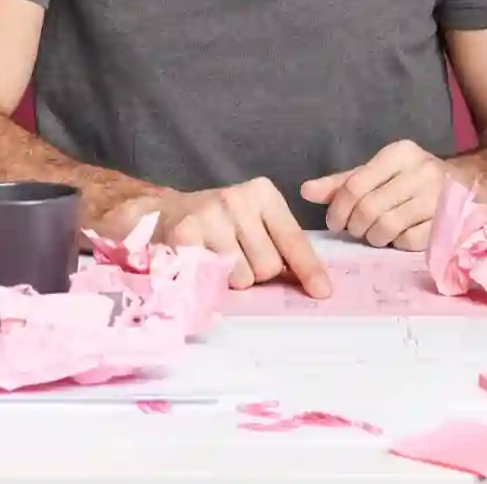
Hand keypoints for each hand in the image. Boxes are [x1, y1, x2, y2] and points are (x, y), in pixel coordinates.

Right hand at [114, 178, 331, 297]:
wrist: (164, 213)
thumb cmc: (219, 223)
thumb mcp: (254, 222)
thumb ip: (281, 246)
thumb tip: (315, 286)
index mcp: (262, 194)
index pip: (293, 239)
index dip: (308, 269)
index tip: (322, 292)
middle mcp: (238, 199)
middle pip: (269, 266)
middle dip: (258, 274)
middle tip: (240, 259)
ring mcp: (210, 216)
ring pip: (242, 277)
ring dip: (233, 279)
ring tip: (219, 260)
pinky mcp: (185, 235)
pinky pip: (213, 279)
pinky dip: (210, 281)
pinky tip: (203, 265)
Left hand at [300, 140, 486, 250]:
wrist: (473, 182)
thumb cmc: (415, 178)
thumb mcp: (381, 171)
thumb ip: (343, 182)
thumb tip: (306, 191)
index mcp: (400, 153)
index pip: (354, 185)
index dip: (337, 209)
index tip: (335, 221)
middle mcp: (420, 171)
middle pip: (368, 209)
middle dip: (354, 226)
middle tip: (354, 230)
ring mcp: (437, 198)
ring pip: (386, 227)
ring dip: (373, 237)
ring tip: (374, 234)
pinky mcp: (447, 222)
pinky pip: (408, 241)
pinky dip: (396, 244)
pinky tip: (397, 237)